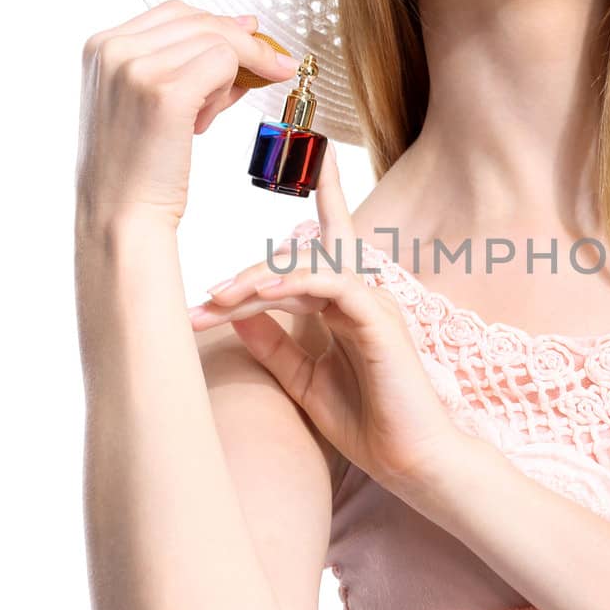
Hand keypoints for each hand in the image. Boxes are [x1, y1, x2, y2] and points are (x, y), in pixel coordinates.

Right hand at [76, 0, 300, 232]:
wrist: (120, 215)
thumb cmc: (137, 165)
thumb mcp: (150, 100)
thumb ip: (185, 62)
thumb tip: (247, 26)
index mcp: (102, 45)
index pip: (175, 13)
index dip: (218, 26)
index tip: (251, 40)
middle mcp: (113, 48)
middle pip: (199, 20)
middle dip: (241, 44)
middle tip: (271, 68)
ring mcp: (136, 67)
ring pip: (217, 41)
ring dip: (232, 74)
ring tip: (210, 112)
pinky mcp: (165, 92)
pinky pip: (225, 64)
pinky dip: (233, 86)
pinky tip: (214, 116)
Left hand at [189, 139, 463, 500]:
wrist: (410, 462)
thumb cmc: (365, 421)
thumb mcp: (301, 378)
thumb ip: (272, 343)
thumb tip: (232, 310)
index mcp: (344, 302)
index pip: (328, 237)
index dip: (322, 191)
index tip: (305, 147)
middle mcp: (360, 292)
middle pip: (297, 256)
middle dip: (242, 276)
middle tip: (198, 302)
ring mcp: (372, 302)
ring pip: (307, 266)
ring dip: (255, 280)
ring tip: (216, 299)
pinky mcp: (379, 319)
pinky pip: (331, 286)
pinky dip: (293, 285)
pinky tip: (258, 294)